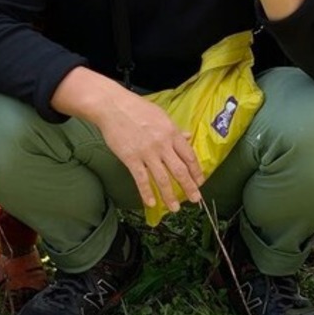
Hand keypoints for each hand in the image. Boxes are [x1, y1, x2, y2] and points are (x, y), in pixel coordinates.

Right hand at [94, 92, 202, 211]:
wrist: (113, 106)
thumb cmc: (136, 108)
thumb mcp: (161, 115)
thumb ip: (175, 129)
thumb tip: (189, 136)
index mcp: (171, 132)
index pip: (189, 156)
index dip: (196, 171)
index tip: (200, 182)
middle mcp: (162, 144)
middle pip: (180, 170)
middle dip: (189, 187)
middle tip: (195, 199)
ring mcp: (147, 153)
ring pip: (162, 179)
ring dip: (170, 195)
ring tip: (175, 208)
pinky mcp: (131, 159)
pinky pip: (141, 179)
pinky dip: (147, 193)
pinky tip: (151, 203)